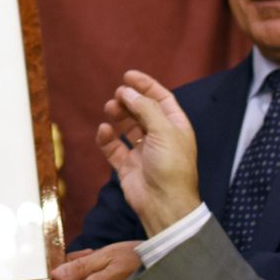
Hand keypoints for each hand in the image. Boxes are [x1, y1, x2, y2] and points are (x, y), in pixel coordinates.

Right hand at [94, 70, 198, 234]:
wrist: (163, 204)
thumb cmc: (171, 166)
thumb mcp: (164, 131)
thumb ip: (145, 108)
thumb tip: (128, 92)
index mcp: (175, 127)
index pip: (161, 99)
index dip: (146, 86)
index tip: (128, 75)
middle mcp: (159, 137)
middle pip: (142, 111)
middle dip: (129, 100)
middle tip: (117, 95)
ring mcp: (143, 151)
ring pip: (127, 127)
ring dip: (118, 116)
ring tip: (110, 109)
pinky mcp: (127, 165)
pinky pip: (114, 147)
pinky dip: (107, 138)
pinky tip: (104, 131)